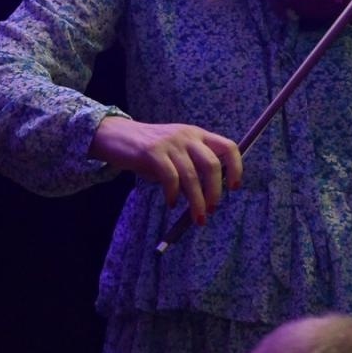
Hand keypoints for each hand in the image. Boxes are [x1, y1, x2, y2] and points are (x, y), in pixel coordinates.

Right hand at [89, 116, 241, 223]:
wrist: (115, 135)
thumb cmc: (149, 150)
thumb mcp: (176, 154)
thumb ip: (192, 170)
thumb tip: (206, 197)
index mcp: (198, 135)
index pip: (228, 147)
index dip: (236, 168)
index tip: (234, 188)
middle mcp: (188, 136)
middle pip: (212, 165)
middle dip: (214, 191)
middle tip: (211, 209)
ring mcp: (170, 143)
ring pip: (192, 176)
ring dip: (196, 201)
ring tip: (197, 217)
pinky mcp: (152, 152)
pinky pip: (170, 178)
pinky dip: (174, 194)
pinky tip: (172, 203)